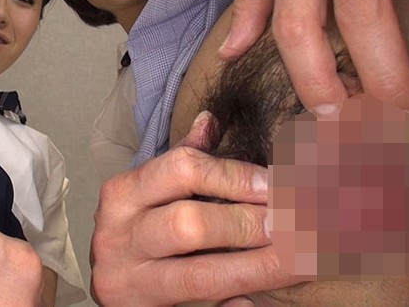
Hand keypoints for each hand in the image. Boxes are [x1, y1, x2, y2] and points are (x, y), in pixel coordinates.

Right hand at [90, 113, 292, 305]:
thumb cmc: (133, 233)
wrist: (105, 289)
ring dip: (259, 267)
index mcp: (122, 195)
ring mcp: (129, 283)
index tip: (278, 184)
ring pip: (201, 276)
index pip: (182, 169)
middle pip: (190, 224)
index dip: (236, 176)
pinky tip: (264, 301)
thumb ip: (180, 162)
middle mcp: (117, 238)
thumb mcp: (146, 192)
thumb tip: (211, 120)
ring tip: (303, 259)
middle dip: (250, 224)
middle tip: (298, 223)